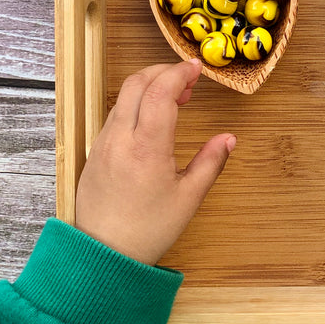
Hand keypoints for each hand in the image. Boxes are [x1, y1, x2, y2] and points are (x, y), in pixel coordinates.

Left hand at [75, 60, 235, 264]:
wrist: (102, 255)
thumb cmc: (148, 229)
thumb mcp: (189, 198)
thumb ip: (211, 163)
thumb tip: (229, 139)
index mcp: (146, 148)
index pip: (160, 92)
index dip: (179, 73)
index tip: (197, 69)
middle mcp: (120, 138)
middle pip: (137, 83)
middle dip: (164, 71)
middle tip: (188, 79)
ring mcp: (103, 143)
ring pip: (124, 96)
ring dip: (150, 86)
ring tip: (176, 99)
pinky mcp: (95, 150)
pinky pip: (116, 113)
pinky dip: (137, 102)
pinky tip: (153, 117)